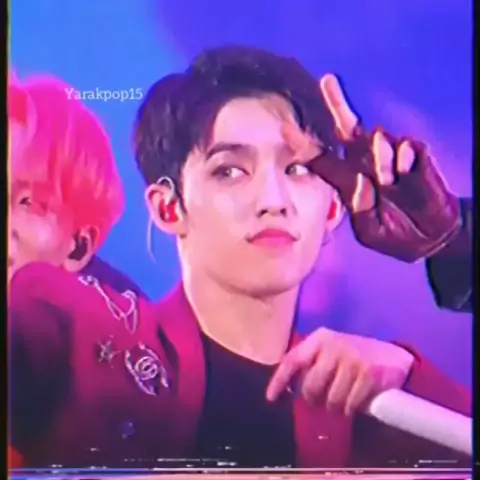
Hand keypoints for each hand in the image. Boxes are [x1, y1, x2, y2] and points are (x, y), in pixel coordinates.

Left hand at [266, 328, 413, 415]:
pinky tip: (354, 403)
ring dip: (335, 408)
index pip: (292, 359)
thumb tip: (288, 389)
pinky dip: (351, 409)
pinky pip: (351, 404)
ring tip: (341, 402)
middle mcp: (333, 346)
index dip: (279, 380)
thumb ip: (311, 365)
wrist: (394, 356)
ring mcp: (352, 359)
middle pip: (310, 386)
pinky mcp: (369, 374)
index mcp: (320, 339)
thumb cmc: (354, 356)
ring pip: (331, 399)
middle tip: (321, 402)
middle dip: (314, 400)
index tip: (271, 398)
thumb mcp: (330, 352)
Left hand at [283, 74, 461, 262]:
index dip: (304, 145)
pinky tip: (405, 173)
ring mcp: (391, 157)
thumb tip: (360, 180)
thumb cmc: (394, 233)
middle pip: (348, 128)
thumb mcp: (370, 230)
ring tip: (389, 183)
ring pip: (377, 137)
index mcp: (349, 180)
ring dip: (380, 159)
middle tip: (326, 81)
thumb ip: (360, 208)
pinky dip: (403, 158)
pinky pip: (405, 146)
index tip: (284, 129)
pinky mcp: (415, 156)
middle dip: (337, 104)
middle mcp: (366, 163)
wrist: (429, 238)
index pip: (323, 158)